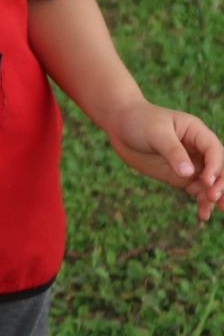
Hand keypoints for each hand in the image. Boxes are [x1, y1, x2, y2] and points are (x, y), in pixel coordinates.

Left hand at [107, 101, 223, 221]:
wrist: (120, 125)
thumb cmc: (139, 121)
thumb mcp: (156, 133)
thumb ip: (173, 152)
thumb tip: (189, 173)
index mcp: (195, 131)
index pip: (213, 150)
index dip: (215, 166)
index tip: (206, 181)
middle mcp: (197, 149)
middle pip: (218, 168)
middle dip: (220, 183)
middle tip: (213, 197)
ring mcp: (190, 164)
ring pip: (210, 183)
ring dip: (214, 196)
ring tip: (208, 210)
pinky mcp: (180, 177)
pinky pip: (197, 191)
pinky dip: (202, 202)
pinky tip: (203, 215)